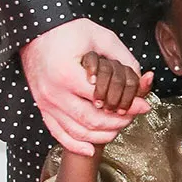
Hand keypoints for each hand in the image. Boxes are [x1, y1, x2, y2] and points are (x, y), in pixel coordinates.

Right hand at [20, 18, 149, 154]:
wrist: (36, 31)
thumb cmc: (67, 31)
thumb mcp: (100, 37)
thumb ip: (122, 58)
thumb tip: (141, 78)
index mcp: (66, 74)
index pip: (103, 99)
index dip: (127, 106)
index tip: (144, 105)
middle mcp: (53, 93)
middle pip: (91, 120)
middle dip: (117, 122)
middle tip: (133, 116)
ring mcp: (46, 103)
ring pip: (76, 131)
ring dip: (101, 135)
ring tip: (119, 127)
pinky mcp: (42, 107)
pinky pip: (58, 133)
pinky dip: (75, 145)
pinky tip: (90, 149)